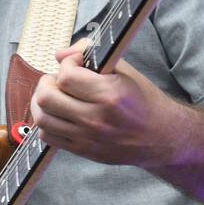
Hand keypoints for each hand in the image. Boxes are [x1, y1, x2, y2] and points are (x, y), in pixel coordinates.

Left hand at [27, 39, 183, 168]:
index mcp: (110, 95)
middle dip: (47, 82)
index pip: (66, 76)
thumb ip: (92, 57)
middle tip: (57, 79)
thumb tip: (61, 53)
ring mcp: (88, 137)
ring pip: (43, 118)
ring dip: (42, 102)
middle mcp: (96, 119)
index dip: (66, 64)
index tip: (75, 62)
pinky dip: (47, 123)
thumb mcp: (125, 72)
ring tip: (54, 95)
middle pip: (46, 98)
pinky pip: (48, 137)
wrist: (161, 137)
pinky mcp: (83, 151)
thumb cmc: (143, 101)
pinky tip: (58, 114)